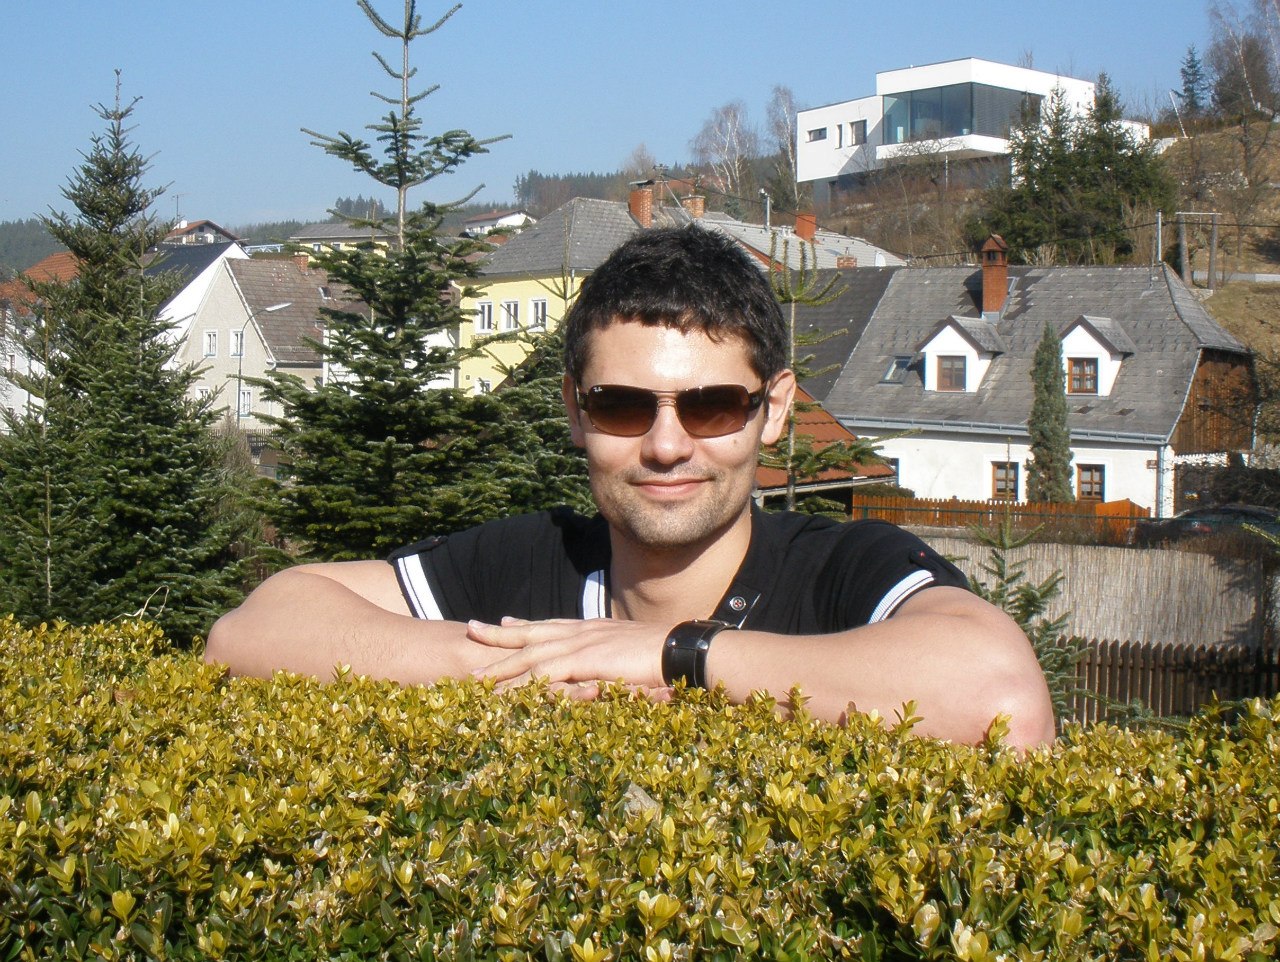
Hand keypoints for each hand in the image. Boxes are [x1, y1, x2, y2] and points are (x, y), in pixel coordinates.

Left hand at [466, 616, 667, 693]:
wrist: (680, 651)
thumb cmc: (664, 654)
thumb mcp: (631, 649)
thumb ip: (613, 652)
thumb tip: (607, 660)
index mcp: (592, 629)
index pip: (551, 625)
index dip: (525, 625)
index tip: (503, 624)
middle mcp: (582, 632)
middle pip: (532, 633)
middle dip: (500, 636)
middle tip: (472, 630)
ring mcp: (581, 645)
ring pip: (530, 656)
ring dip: (501, 666)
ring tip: (473, 674)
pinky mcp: (583, 661)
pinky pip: (543, 674)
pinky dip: (520, 684)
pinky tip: (504, 693)